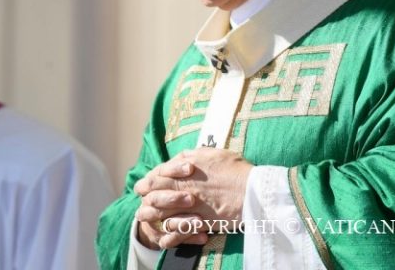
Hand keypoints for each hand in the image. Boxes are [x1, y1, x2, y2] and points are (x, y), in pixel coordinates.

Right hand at [134, 159, 206, 248]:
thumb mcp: (182, 172)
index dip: (173, 170)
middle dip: (173, 198)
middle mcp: (150, 201)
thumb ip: (187, 162)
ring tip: (200, 221)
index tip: (190, 168)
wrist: (165, 215)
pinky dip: (187, 238)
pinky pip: (171, 241)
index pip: (158, 173)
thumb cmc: (182, 187)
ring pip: (163, 222)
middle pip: (155, 198)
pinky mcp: (161, 237)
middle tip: (192, 199)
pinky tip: (203, 236)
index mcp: (154, 182)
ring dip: (182, 221)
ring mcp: (153, 221)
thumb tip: (198, 153)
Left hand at [135, 148, 252, 236]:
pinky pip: (178, 231)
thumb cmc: (235, 169)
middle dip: (145, 199)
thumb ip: (192, 156)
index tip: (143, 185)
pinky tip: (164, 239)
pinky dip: (169, 237)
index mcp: (184, 171)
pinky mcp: (199, 222)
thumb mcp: (212, 153)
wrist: (252, 190)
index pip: (156, 175)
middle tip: (142, 204)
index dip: (147, 181)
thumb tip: (180, 158)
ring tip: (146, 220)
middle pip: (154, 195)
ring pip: (162, 214)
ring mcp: (190, 207)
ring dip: (152, 218)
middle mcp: (184, 188)